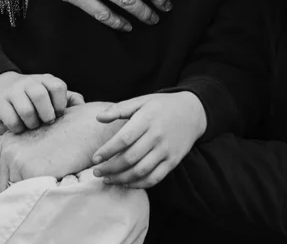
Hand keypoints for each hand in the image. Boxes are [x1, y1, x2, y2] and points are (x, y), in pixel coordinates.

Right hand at [0, 72, 82, 133]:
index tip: (58, 113)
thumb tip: (83, 107)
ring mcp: (12, 91)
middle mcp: (28, 82)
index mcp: (44, 79)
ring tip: (32, 126)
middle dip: (46, 114)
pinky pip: (11, 120)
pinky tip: (19, 128)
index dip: (60, 103)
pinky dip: (17, 128)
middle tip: (46, 122)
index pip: (57, 86)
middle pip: (40, 95)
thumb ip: (68, 98)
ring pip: (26, 110)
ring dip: (31, 123)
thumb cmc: (31, 95)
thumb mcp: (49, 92)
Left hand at [0, 102, 121, 200]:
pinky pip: (27, 197)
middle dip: (7, 199)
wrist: (87, 127)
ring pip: (11, 195)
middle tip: (21, 206)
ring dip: (23, 201)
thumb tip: (9, 180)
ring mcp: (18, 160)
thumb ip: (20, 152)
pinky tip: (48, 194)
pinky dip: (35, 200)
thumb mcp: (37, 137)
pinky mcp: (31, 171)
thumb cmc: (69, 132)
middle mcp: (8, 149)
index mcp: (7, 141)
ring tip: (40, 197)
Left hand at [91, 92, 205, 188]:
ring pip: (141, 171)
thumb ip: (119, 109)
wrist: (192, 112)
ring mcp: (166, 150)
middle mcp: (157, 136)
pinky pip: (154, 178)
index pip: (123, 139)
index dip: (107, 151)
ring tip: (107, 179)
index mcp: (147, 119)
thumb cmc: (161, 106)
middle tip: (96, 172)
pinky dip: (138, 184)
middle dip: (110, 168)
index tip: (94, 158)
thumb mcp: (141, 101)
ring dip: (121, 178)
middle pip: (130, 158)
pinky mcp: (172, 161)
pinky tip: (125, 182)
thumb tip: (98, 118)